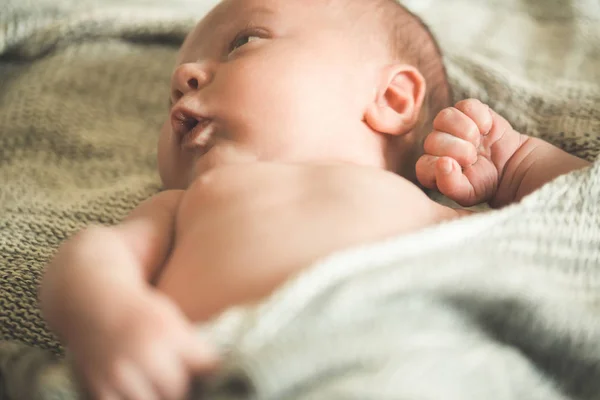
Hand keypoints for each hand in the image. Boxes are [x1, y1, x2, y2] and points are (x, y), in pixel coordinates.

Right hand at [67, 289, 217, 399]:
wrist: (93, 303)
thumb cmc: (141, 313)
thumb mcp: (171, 318)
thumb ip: (191, 346)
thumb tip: (215, 375)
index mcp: (168, 332)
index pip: (206, 365)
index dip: (211, 371)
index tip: (209, 371)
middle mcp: (144, 354)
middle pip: (179, 390)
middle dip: (184, 387)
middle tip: (182, 380)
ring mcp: (119, 375)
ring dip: (160, 396)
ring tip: (161, 385)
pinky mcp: (99, 389)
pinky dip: (136, 399)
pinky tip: (141, 390)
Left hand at [416, 99, 523, 206]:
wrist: (513, 167)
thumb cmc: (487, 183)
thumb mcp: (470, 193)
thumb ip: (451, 184)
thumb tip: (443, 162)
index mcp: (432, 169)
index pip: (423, 166)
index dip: (441, 165)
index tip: (462, 168)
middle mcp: (437, 146)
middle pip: (432, 140)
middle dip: (457, 149)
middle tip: (473, 157)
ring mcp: (451, 126)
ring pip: (444, 117)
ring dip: (465, 130)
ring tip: (478, 142)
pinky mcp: (468, 111)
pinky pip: (465, 106)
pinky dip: (479, 117)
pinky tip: (487, 129)